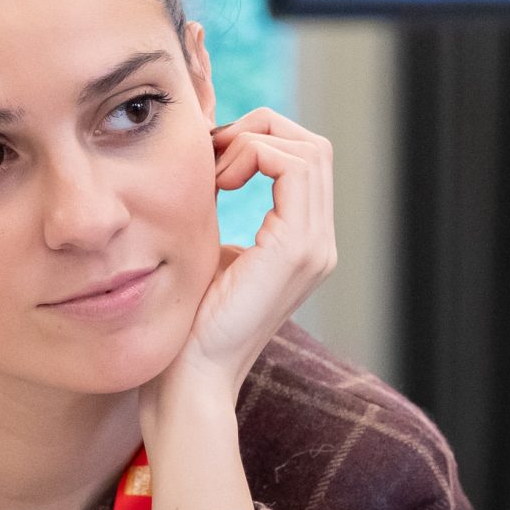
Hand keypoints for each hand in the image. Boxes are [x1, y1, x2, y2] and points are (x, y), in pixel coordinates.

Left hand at [149, 108, 338, 407]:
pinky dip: (251, 156)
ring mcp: (314, 248)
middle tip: (212, 154)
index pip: (306, 160)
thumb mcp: (209, 245)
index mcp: (305, 244)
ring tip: (214, 173)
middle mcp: (321, 244)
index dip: (260, 140)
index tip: (210, 159)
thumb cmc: (189, 322)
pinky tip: (218, 182)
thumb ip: (219, 200)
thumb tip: (207, 153)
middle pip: (315, 146)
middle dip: (261, 131)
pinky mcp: (294, 249)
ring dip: (254, 142)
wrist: (191, 377)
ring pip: (309, 150)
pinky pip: (291, 167)